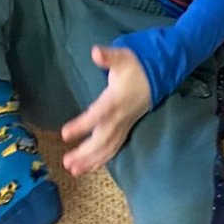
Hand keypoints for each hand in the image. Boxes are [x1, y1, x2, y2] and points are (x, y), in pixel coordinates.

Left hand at [61, 45, 151, 174]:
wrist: (159, 75)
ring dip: (91, 160)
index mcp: (116, 99)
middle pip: (103, 138)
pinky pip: (115, 148)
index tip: (65, 134)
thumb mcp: (123, 57)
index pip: (98, 114)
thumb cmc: (136, 66)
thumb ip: (108, 56)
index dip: (82, 125)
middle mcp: (120, 116)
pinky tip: (89, 168)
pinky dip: (103, 159)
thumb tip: (95, 52)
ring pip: (108, 147)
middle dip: (85, 152)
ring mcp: (125, 124)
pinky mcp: (126, 129)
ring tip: (73, 170)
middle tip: (66, 162)